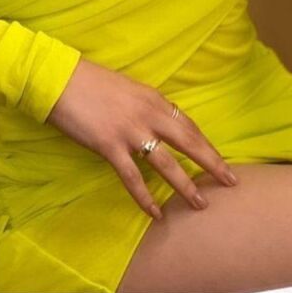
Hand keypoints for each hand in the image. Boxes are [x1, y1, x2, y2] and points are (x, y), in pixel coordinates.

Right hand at [45, 56, 237, 218]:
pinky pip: (133, 178)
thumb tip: (156, 123)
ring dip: (186, 186)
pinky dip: (145, 198)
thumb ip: (144, 106)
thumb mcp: (127, 89)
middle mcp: (148, 114)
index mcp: (153, 98)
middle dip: (212, 162)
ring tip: (201, 204)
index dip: (205, 142)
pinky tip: (156, 213)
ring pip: (167, 164)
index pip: (187, 124)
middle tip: (231, 181)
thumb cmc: (90, 81)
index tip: (220, 158)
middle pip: (189, 141)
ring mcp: (131, 131)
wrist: (60, 79)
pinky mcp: (110, 146)